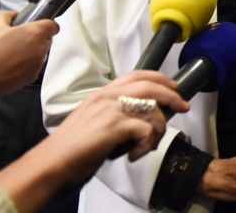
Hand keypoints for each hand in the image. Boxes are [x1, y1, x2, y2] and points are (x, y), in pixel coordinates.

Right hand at [0, 11, 58, 103]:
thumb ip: (7, 15)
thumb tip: (13, 14)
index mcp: (35, 33)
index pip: (53, 26)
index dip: (46, 25)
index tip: (38, 26)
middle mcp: (40, 49)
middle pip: (47, 40)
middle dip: (36, 39)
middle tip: (19, 40)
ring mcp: (37, 65)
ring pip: (40, 54)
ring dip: (32, 53)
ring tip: (12, 54)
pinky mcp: (31, 78)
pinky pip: (34, 68)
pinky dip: (26, 66)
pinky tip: (11, 65)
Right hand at [40, 70, 189, 181]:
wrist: (52, 161)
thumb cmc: (71, 146)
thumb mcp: (92, 118)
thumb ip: (112, 111)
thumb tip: (138, 118)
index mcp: (103, 93)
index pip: (136, 74)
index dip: (158, 77)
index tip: (172, 85)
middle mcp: (108, 96)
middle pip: (150, 86)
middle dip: (172, 96)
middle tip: (182, 106)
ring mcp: (112, 110)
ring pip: (153, 110)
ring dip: (159, 130)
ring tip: (150, 144)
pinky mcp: (114, 126)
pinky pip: (146, 131)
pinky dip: (147, 145)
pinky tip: (136, 154)